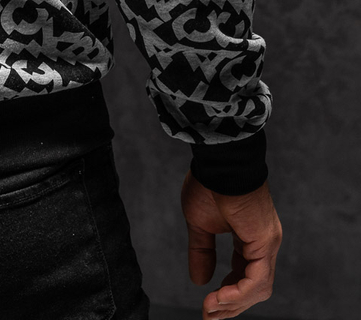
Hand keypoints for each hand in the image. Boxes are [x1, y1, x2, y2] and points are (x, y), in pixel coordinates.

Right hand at [181, 169, 282, 318]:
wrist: (219, 162)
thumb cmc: (209, 183)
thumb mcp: (199, 224)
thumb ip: (201, 252)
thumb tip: (199, 281)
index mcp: (250, 236)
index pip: (244, 274)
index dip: (227, 292)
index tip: (208, 304)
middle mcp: (264, 242)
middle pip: (253, 286)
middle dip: (230, 305)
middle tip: (209, 317)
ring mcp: (267, 243)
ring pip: (257, 287)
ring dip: (232, 303)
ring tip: (210, 308)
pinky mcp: (265, 242)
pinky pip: (256, 279)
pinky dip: (238, 293)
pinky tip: (219, 298)